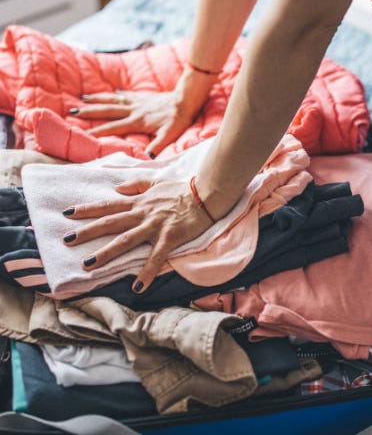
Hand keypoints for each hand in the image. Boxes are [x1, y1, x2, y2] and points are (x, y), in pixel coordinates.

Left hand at [62, 178, 212, 292]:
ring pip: (126, 239)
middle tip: (66, 240)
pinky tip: (137, 286)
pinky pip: (156, 256)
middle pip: (111, 222)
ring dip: (107, 252)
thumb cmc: (183, 189)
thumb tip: (117, 188)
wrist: (207, 193)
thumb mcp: (157, 182)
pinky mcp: (170, 236)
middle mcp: (143, 213)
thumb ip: (136, 185)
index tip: (68, 213)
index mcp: (139, 202)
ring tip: (88, 265)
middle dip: (88, 231)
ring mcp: (155, 225)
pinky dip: (147, 271)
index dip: (88, 209)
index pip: (109, 205)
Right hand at [70, 90, 199, 156]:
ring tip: (83, 97)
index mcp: (137, 121)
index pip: (113, 127)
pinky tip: (112, 91)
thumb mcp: (168, 135)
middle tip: (72, 111)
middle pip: (107, 110)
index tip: (82, 133)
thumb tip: (146, 159)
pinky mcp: (144, 96)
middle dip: (89, 111)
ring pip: (114, 99)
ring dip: (98, 98)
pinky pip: (127, 93)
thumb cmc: (178, 119)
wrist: (186, 100)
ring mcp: (138, 101)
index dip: (98, 131)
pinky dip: (117, 92)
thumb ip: (156, 146)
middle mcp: (134, 109)